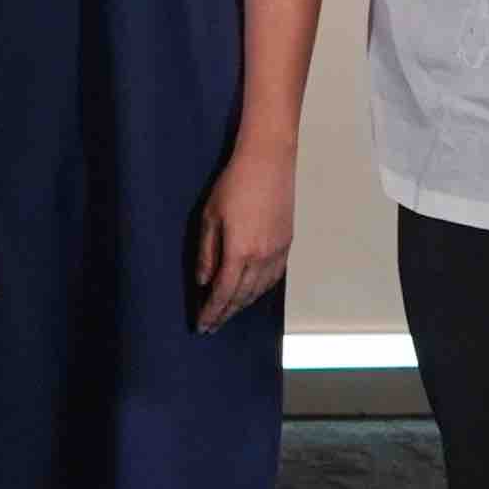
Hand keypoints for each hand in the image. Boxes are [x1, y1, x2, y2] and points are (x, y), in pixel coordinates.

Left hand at [192, 140, 296, 331]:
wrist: (268, 163)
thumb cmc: (234, 185)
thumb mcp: (209, 218)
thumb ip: (206, 253)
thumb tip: (203, 281)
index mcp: (240, 252)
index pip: (223, 293)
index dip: (211, 312)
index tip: (202, 325)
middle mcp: (262, 258)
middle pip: (242, 296)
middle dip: (225, 314)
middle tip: (212, 326)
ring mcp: (278, 252)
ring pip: (259, 290)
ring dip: (242, 305)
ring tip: (228, 313)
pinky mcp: (286, 244)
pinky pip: (273, 278)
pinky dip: (260, 291)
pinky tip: (251, 293)